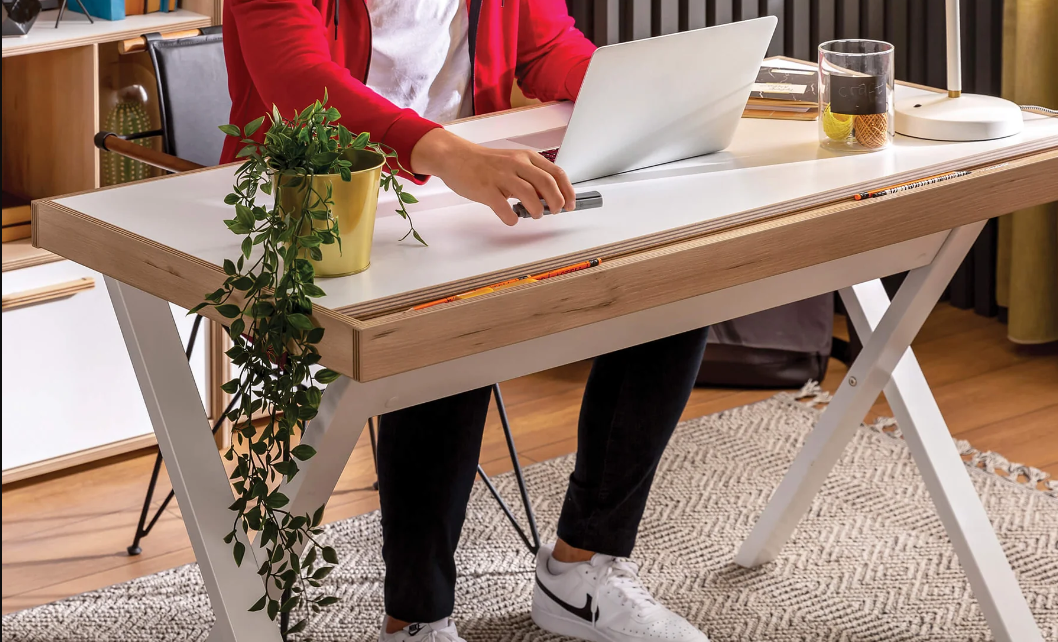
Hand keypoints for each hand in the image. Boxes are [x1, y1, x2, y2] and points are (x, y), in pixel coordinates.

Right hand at [410, 128, 575, 225]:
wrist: (455, 157)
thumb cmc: (486, 163)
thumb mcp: (513, 162)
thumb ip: (531, 176)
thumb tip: (550, 197)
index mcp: (526, 157)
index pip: (556, 173)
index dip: (568, 191)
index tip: (571, 204)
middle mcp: (516, 164)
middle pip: (546, 184)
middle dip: (556, 202)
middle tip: (555, 212)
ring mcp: (500, 176)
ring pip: (529, 196)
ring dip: (536, 210)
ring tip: (534, 215)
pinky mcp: (486, 189)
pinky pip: (504, 208)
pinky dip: (512, 218)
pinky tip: (511, 219)